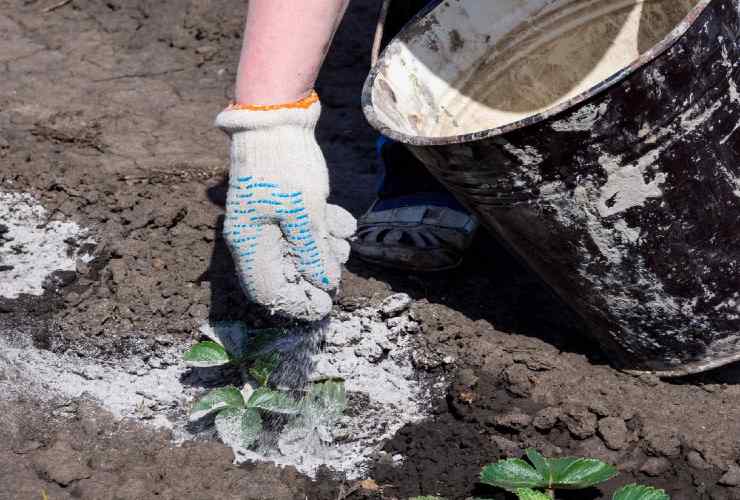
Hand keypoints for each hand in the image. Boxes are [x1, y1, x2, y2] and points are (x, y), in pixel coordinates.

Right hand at [216, 94, 355, 320]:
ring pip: (299, 251)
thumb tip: (324, 283)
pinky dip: (323, 227)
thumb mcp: (305, 212)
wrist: (276, 117)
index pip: (268, 292)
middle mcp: (254, 237)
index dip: (297, 303)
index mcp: (249, 244)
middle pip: (286, 273)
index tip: (325, 304)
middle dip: (316, 270)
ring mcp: (268, 220)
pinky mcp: (282, 205)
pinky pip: (303, 228)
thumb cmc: (285, 166)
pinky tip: (340, 219)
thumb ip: (313, 252)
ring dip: (325, 247)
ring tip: (341, 235)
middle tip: (339, 261)